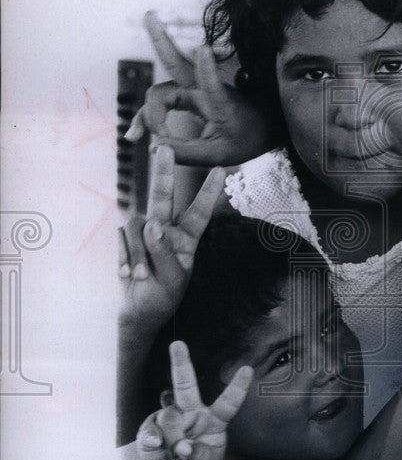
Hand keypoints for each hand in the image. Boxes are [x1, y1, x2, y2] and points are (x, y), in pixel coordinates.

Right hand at [118, 146, 223, 330]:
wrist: (138, 312)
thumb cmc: (162, 297)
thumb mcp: (172, 279)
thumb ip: (164, 251)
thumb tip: (152, 224)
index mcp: (187, 239)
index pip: (200, 213)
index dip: (209, 192)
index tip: (221, 170)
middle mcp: (166, 230)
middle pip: (163, 197)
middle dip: (163, 172)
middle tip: (164, 148)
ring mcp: (143, 233)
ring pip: (137, 227)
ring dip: (138, 254)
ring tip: (141, 276)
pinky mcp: (125, 238)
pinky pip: (122, 239)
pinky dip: (126, 258)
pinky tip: (129, 274)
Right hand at [125, 12, 272, 165]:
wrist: (259, 130)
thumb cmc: (246, 139)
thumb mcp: (220, 154)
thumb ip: (188, 153)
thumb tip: (155, 148)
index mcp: (221, 102)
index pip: (213, 84)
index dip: (207, 68)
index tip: (204, 48)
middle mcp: (204, 90)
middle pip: (177, 66)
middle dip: (162, 41)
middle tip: (150, 16)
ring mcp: (193, 91)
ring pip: (160, 92)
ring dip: (147, 112)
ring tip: (133, 136)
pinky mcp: (187, 96)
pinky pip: (161, 104)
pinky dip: (148, 118)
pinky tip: (134, 135)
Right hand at [136, 341, 252, 459]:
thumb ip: (200, 457)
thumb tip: (183, 447)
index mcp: (214, 420)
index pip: (228, 403)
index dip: (237, 387)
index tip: (248, 369)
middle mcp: (192, 413)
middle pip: (186, 386)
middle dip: (181, 364)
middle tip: (177, 344)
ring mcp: (170, 418)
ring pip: (168, 420)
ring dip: (172, 441)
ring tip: (175, 455)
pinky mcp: (150, 427)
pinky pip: (149, 432)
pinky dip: (152, 445)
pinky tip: (157, 448)